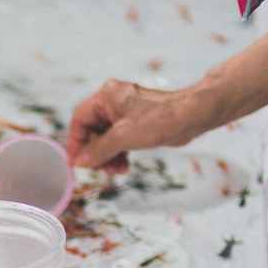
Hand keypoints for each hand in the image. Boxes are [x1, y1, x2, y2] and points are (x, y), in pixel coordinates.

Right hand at [66, 79, 196, 172]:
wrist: (191, 116)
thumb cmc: (159, 119)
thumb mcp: (122, 137)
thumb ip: (98, 150)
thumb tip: (81, 161)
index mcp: (106, 97)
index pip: (80, 120)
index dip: (76, 142)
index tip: (76, 162)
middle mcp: (113, 102)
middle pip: (92, 131)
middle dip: (95, 153)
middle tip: (100, 169)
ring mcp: (125, 113)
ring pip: (106, 139)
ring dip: (107, 157)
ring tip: (115, 171)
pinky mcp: (136, 123)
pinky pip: (119, 141)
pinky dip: (118, 154)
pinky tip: (123, 166)